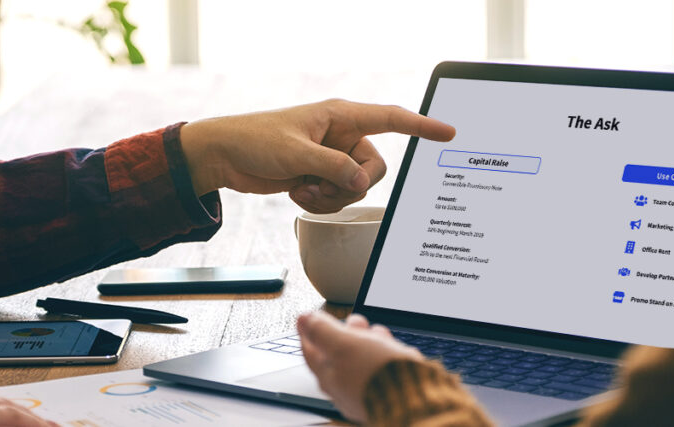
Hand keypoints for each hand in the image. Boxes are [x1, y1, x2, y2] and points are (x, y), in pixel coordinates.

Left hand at [180, 99, 454, 212]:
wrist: (225, 156)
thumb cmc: (255, 140)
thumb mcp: (296, 153)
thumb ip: (333, 168)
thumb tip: (360, 183)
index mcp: (340, 116)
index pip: (391, 119)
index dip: (421, 126)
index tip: (448, 133)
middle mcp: (341, 136)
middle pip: (373, 169)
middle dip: (350, 184)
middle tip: (321, 184)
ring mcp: (331, 159)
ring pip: (355, 188)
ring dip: (330, 196)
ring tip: (301, 186)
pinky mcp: (319, 177)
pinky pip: (336, 198)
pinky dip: (319, 202)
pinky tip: (295, 192)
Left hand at [298, 311, 423, 422]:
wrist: (414, 398)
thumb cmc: (376, 374)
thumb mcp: (343, 343)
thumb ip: (322, 330)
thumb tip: (304, 319)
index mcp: (327, 376)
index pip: (310, 350)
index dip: (308, 330)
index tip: (306, 317)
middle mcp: (344, 387)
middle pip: (336, 353)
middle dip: (345, 331)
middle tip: (354, 321)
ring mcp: (364, 389)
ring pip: (360, 357)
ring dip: (367, 339)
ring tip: (376, 331)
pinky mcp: (384, 388)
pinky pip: (379, 365)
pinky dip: (383, 351)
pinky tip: (390, 345)